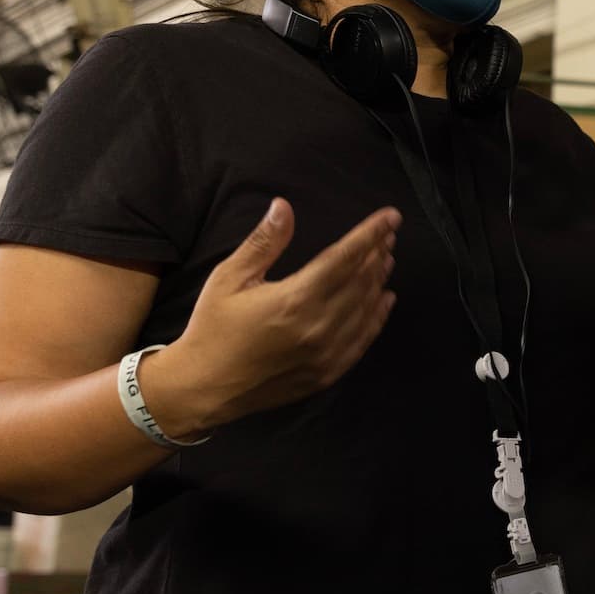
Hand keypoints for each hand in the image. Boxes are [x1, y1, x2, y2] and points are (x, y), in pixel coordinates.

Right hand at [146, 200, 398, 437]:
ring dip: (379, 281)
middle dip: (377, 253)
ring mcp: (326, 354)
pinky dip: (376, 317)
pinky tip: (384, 300)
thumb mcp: (230, 278)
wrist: (202, 388)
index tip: (391, 217)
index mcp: (295, 299)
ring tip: (386, 259)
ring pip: (365, 310)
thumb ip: (264, 242)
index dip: (370, 234)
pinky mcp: (327, 373)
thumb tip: (283, 205)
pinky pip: (362, 341)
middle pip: (360, 282)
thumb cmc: (212, 328)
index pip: (345, 258)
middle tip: (388, 235)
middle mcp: (318, 327)